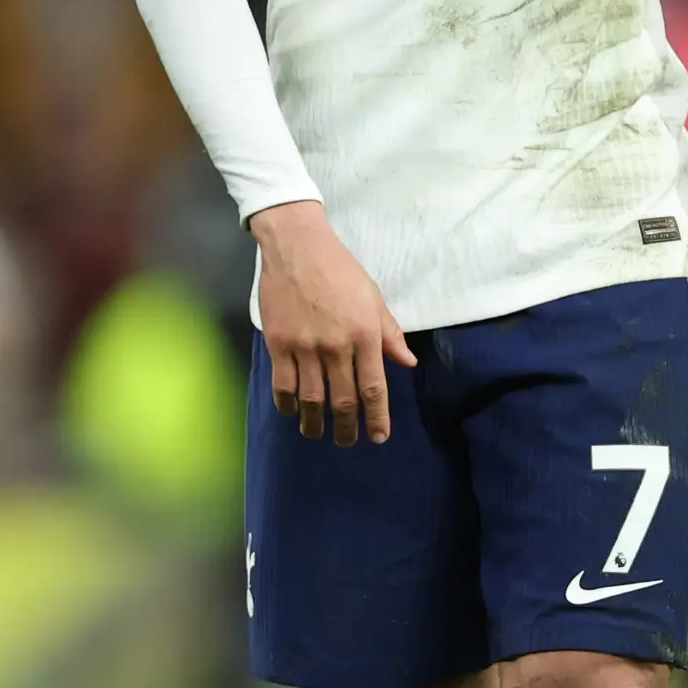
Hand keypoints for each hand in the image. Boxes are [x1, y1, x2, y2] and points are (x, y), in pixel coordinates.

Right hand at [251, 200, 412, 445]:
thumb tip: (407, 361)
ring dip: (315, 423)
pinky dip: (288, 404)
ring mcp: (305, 346)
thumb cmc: (340, 269)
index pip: (374, 388)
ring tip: (316, 433)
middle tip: (348, 442)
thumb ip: (389, 333)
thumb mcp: (373, 297)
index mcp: (365, 335)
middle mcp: (337, 346)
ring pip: (311, 399)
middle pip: (343, 401)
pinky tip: (293, 411)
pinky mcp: (279, 343)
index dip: (377, 418)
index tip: (378, 437)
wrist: (297, 246)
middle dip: (347, 428)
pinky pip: (283, 385)